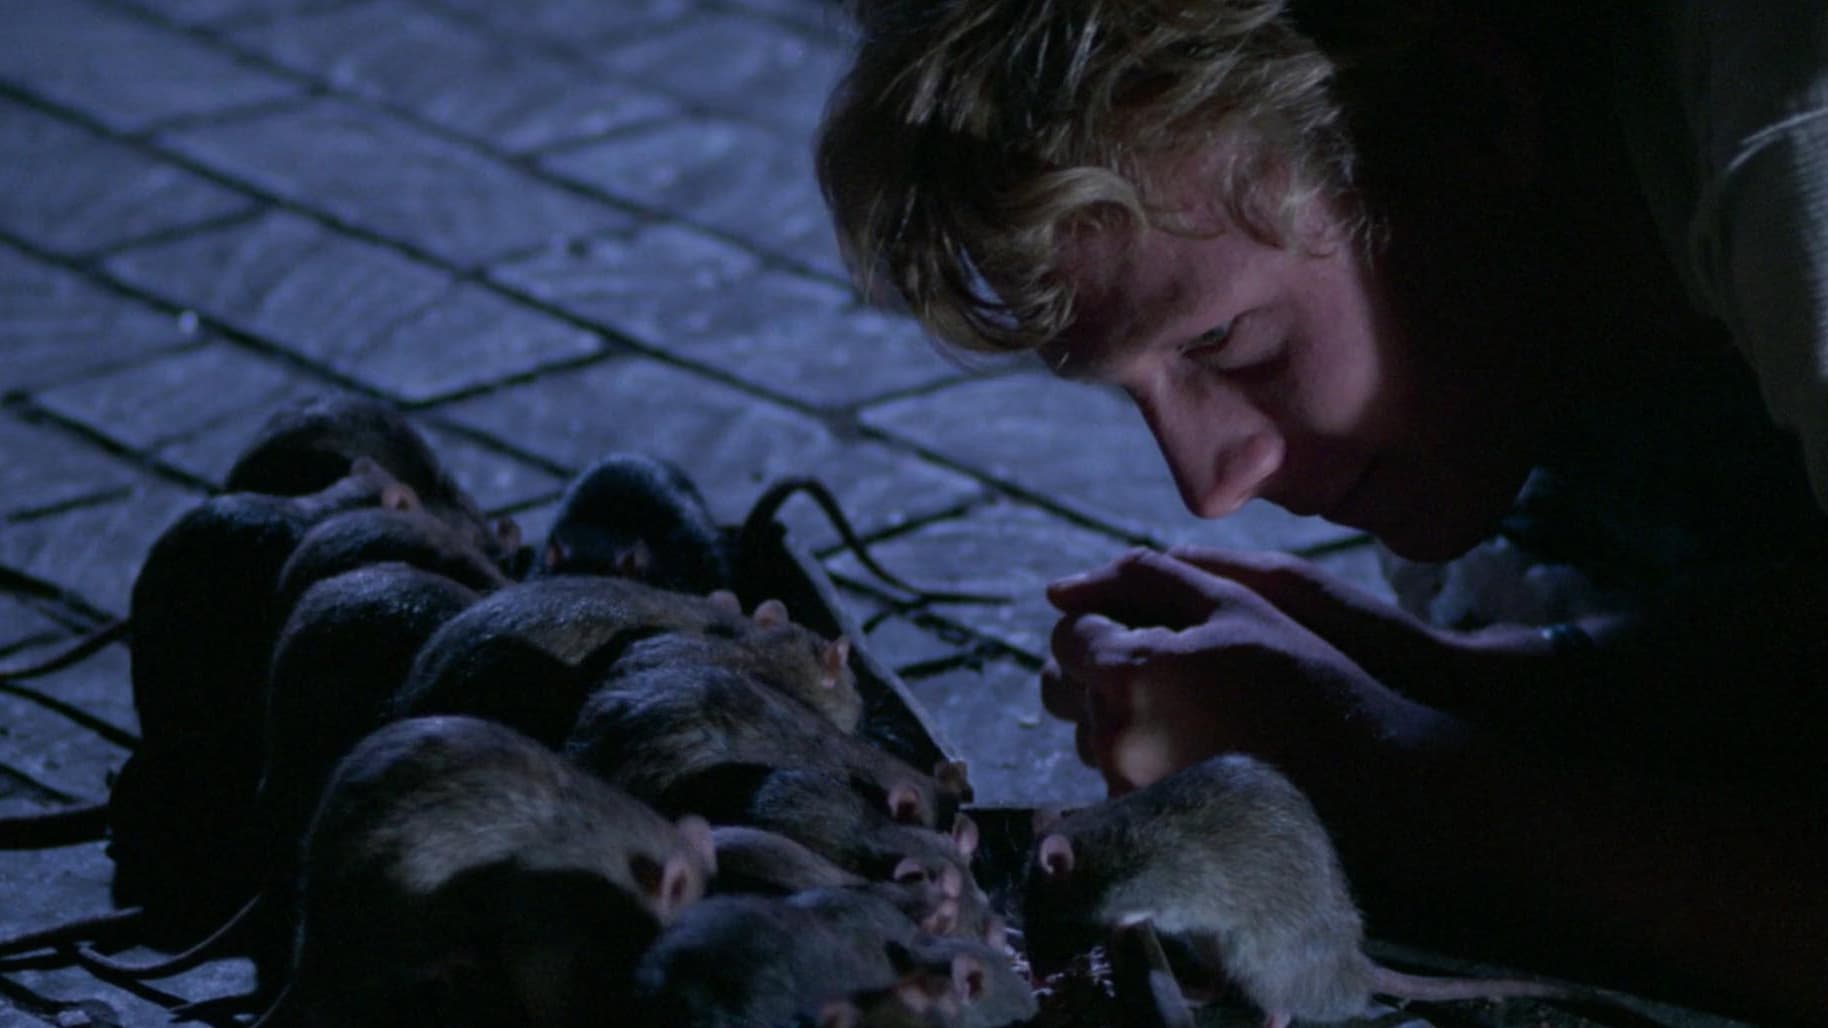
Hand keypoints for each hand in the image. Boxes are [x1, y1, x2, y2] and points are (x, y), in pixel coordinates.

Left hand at [1041, 548, 1445, 794]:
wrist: (1362, 779)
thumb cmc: (1302, 678)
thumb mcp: (1233, 603)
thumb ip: (1141, 578)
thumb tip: (1058, 589)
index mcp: (1128, 674)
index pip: (1068, 634)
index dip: (1106, 621)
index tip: (1154, 627)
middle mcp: (1114, 737)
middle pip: (1064, 686)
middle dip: (1103, 666)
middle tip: (1172, 664)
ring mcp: (1128, 787)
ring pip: (1087, 732)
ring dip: (1120, 711)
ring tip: (1193, 707)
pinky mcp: (1148, 823)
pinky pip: (1116, 774)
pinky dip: (1142, 752)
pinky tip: (1200, 745)